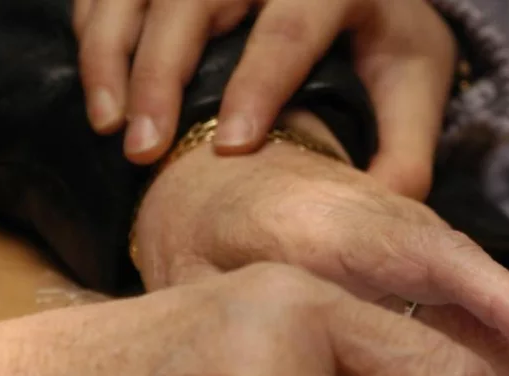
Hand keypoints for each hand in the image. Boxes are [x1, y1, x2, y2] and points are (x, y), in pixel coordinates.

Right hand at [73, 0, 454, 197]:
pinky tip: (100, 92)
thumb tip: (382, 214)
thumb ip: (406, 148)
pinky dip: (95, 33)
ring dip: (112, 54)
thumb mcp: (413, 85)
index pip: (290, 28)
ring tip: (107, 127)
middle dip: (161, 75)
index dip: (257, 85)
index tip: (232, 148)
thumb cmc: (386, 41)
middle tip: (143, 152)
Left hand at [130, 120, 508, 375]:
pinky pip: (485, 327)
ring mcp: (424, 255)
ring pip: (500, 322)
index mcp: (341, 229)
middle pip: (490, 302)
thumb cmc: (212, 232)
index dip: (498, 305)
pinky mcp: (429, 277)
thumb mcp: (215, 283)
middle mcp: (403, 235)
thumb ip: (284, 343)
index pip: (435, 261)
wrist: (225, 173)